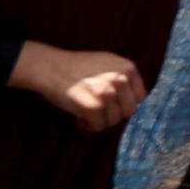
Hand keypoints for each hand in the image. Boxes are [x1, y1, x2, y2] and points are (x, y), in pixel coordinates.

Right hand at [9, 44, 149, 131]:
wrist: (50, 67)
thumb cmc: (75, 67)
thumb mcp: (106, 62)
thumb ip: (123, 76)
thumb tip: (136, 98)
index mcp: (127, 67)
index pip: (140, 97)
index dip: (124, 103)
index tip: (111, 104)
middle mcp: (120, 79)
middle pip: (129, 111)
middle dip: (113, 114)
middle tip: (98, 111)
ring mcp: (106, 93)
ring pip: (114, 121)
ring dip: (100, 121)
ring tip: (86, 113)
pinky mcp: (92, 107)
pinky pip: (98, 126)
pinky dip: (88, 126)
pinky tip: (79, 118)